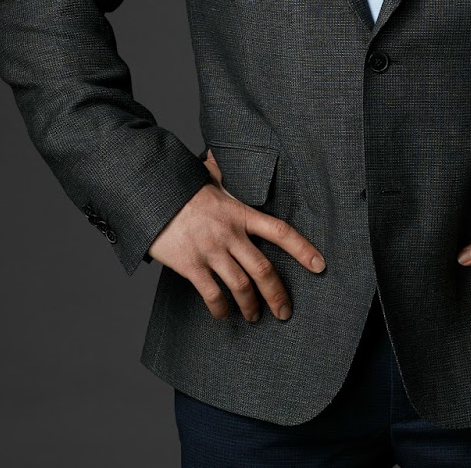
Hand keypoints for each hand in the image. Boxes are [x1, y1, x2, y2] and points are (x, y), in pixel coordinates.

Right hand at [147, 150, 324, 323]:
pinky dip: (221, 309)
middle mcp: (230, 234)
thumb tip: (225, 153)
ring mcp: (210, 250)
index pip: (280, 231)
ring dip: (251, 306)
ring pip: (241, 286)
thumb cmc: (181, 187)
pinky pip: (212, 294)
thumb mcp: (212, 177)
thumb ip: (226, 173)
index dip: (303, 249)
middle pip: (263, 269)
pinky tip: (224, 314)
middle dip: (278, 295)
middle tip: (284, 313)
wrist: (150, 194)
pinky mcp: (190, 265)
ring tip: (255, 316)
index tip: (320, 265)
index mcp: (240, 212)